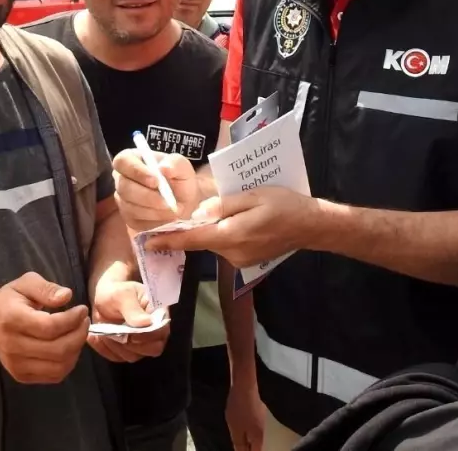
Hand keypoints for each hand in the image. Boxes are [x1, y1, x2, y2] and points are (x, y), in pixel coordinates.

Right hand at [0, 272, 89, 383]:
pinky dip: (68, 363)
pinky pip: (54, 376)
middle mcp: (13, 346)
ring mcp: (17, 365)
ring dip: (76, 350)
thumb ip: (46, 288)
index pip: (50, 327)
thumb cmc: (6, 302)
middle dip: (79, 335)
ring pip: (59, 367)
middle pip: (58, 350)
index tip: (82, 309)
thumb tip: (67, 296)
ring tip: (78, 334)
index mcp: (12, 319)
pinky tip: (69, 347)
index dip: (72, 320)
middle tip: (84, 322)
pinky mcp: (22, 376)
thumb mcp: (24, 284)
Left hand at [88, 279, 169, 362]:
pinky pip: (118, 358)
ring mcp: (141, 343)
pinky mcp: (127, 350)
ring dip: (115, 346)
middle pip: (152, 349)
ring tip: (102, 331)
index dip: (147, 336)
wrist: (103, 298)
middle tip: (113, 333)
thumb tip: (146, 323)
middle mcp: (154, 332)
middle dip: (130, 344)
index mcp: (158, 314)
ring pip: (133, 356)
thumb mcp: (122, 295)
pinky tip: (95, 337)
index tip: (130, 333)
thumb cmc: (116, 292)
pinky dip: (105, 349)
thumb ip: (133, 308)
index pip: (161, 332)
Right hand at [112, 149, 202, 231]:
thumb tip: (164, 168)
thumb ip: (175, 163)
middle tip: (169, 202)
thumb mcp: (183, 167)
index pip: (123, 161)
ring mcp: (123, 199)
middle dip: (148, 196)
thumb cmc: (180, 179)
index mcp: (132, 159)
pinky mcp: (128, 217)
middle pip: (124, 187)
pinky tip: (167, 217)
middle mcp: (122, 179)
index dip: (136, 171)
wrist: (184, 201)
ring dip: (154, 211)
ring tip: (174, 210)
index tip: (156, 181)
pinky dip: (154, 221)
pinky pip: (136, 220)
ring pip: (130, 206)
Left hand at [145, 188, 319, 268]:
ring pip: (215, 241)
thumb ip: (224, 205)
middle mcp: (233, 252)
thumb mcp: (253, 196)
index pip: (193, 239)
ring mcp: (239, 260)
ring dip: (214, 228)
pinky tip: (241, 221)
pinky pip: (226, 245)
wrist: (310, 226)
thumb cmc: (284, 205)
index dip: (169, 240)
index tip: (147, 243)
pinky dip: (225, 233)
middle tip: (195, 210)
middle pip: (203, 239)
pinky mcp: (246, 261)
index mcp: (232, 235)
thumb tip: (200, 213)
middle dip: (194, 227)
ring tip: (232, 210)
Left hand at [226, 373, 266, 450]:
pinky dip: (248, 428)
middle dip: (248, 447)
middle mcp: (263, 429)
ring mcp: (262, 418)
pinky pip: (254, 425)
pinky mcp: (259, 410)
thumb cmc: (239, 409)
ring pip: (255, 434)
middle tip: (238, 445)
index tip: (241, 450)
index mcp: (258, 437)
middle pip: (257, 444)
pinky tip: (240, 424)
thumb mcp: (235, 430)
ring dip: (248, 438)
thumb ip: (240, 444)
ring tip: (238, 437)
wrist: (244, 385)